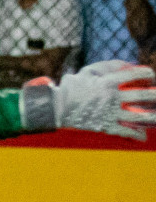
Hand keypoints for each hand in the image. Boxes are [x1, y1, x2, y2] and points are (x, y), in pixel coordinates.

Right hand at [20, 61, 155, 139]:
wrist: (56, 107)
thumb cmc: (71, 86)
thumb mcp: (88, 70)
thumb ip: (108, 66)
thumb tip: (127, 65)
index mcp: (107, 81)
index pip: (134, 75)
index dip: (146, 74)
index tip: (150, 76)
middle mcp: (112, 97)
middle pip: (141, 95)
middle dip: (154, 95)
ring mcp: (109, 113)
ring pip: (138, 116)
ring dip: (152, 117)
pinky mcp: (105, 126)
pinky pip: (125, 131)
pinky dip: (136, 134)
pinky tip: (143, 136)